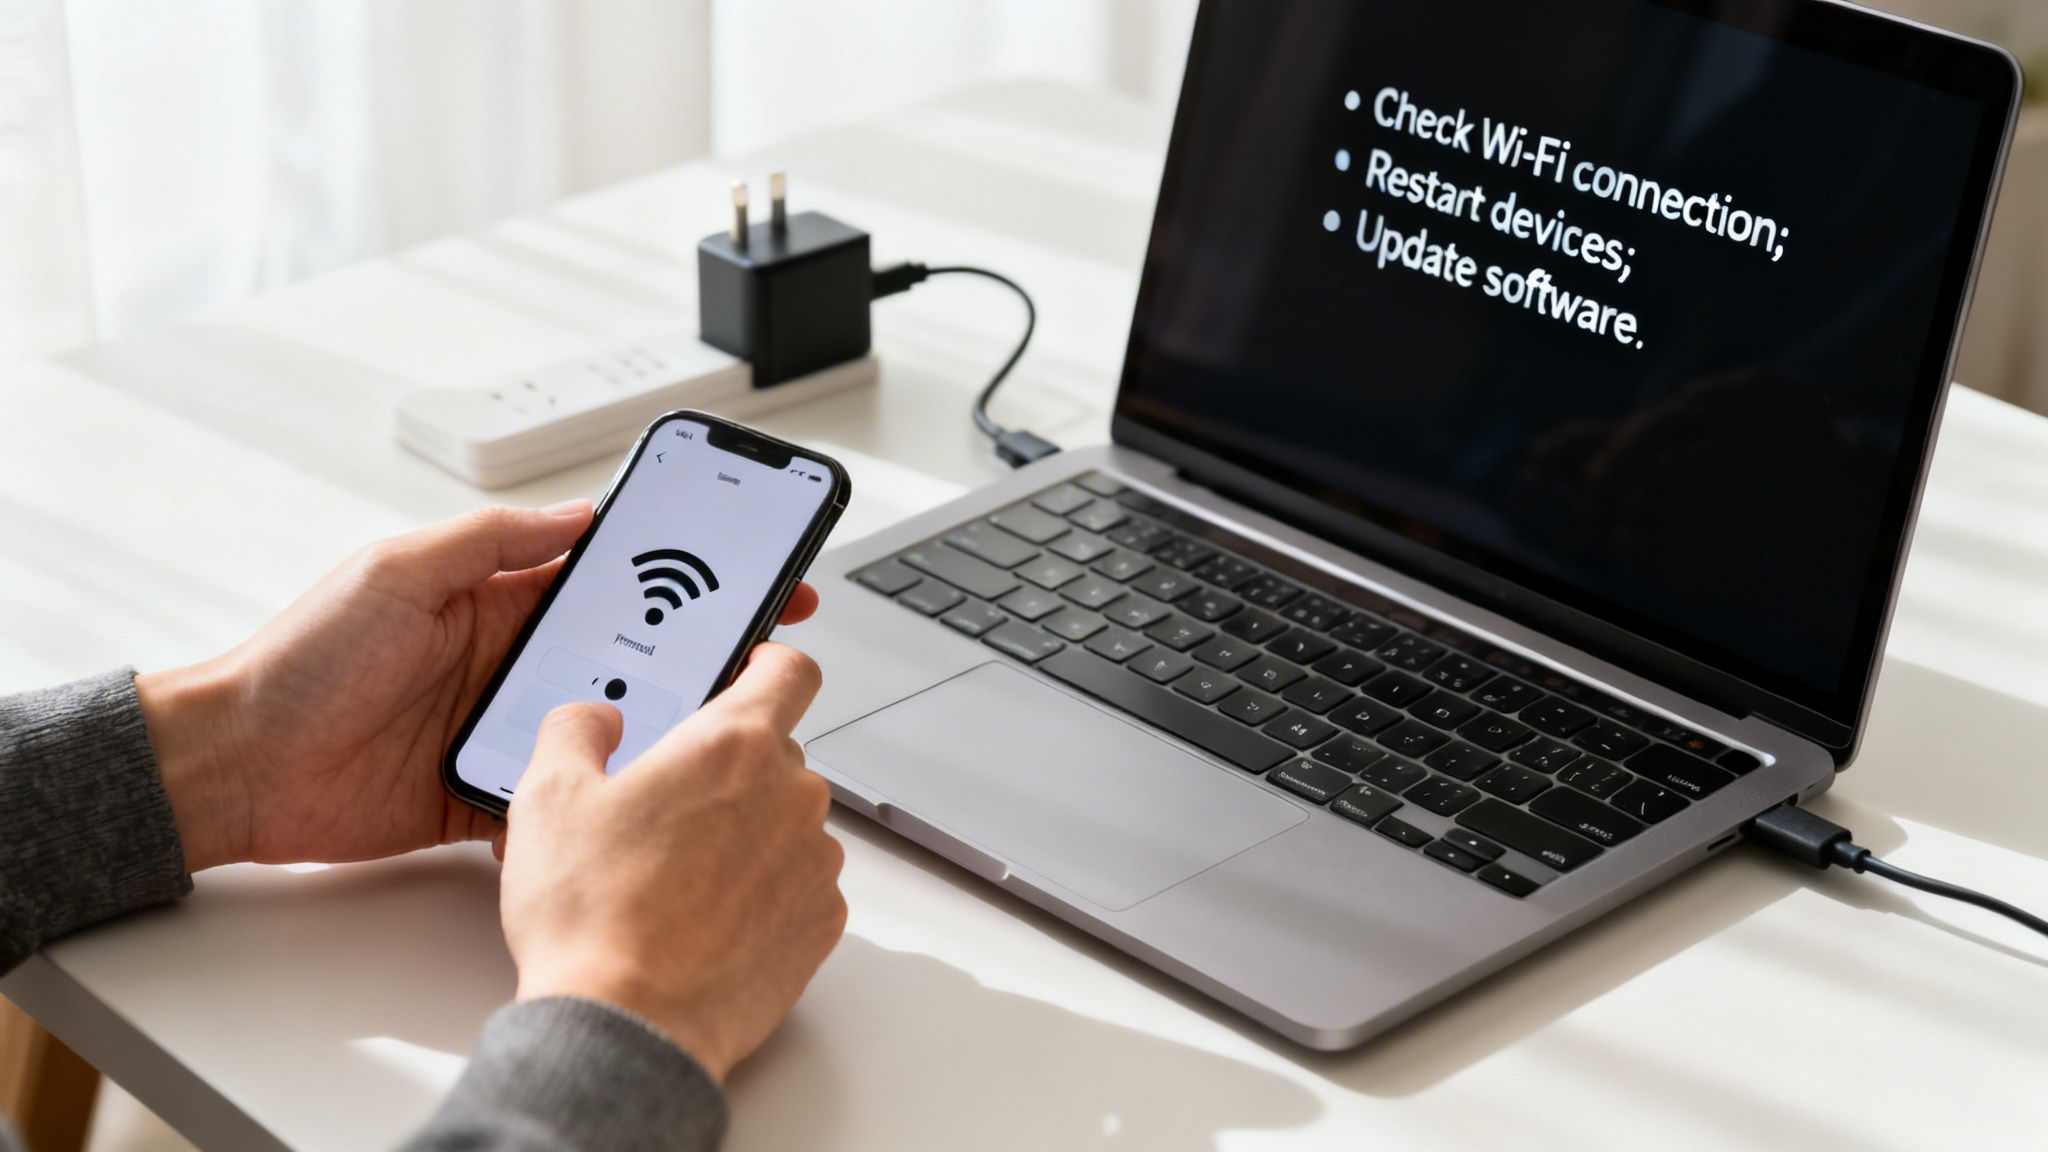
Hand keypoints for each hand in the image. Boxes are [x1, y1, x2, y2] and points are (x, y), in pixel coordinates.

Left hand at [135, 502, 821, 870]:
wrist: (242, 765)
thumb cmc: (303, 659)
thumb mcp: (400, 570)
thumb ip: (492, 541)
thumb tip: (579, 514)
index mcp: (499, 600)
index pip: (611, 579)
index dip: (679, 575)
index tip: (745, 568)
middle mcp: (512, 663)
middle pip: (627, 655)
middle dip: (697, 652)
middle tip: (763, 651)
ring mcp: (506, 731)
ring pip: (607, 729)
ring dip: (653, 730)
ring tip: (712, 727)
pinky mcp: (491, 795)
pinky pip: (562, 800)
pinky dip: (598, 805)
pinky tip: (642, 801)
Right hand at [499, 643, 845, 1081]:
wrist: (628, 1025)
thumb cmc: (592, 916)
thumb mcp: (548, 797)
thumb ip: (575, 730)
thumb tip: (593, 718)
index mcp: (733, 744)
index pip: (790, 670)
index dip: (768, 664)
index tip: (748, 672)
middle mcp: (792, 794)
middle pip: (777, 753)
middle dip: (730, 770)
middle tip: (667, 809)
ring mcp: (814, 861)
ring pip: (787, 821)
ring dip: (748, 834)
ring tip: (678, 877)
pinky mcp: (822, 922)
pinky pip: (798, 884)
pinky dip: (764, 891)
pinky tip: (707, 918)